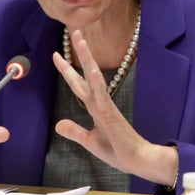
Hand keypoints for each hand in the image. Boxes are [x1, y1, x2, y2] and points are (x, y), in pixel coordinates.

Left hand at [52, 30, 177, 186]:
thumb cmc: (118, 151)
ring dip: (87, 58)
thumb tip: (58, 124)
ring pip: (94, 77)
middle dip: (79, 54)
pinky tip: (92, 70)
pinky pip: (102, 96)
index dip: (67, 70)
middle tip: (75, 32)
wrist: (138, 161)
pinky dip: (96, 83)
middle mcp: (99, 102)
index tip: (56, 55)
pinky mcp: (111, 115)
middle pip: (86, 74)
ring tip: (81, 41)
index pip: (78, 84)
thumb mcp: (90, 141)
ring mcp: (106, 106)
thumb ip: (75, 131)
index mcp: (95, 107)